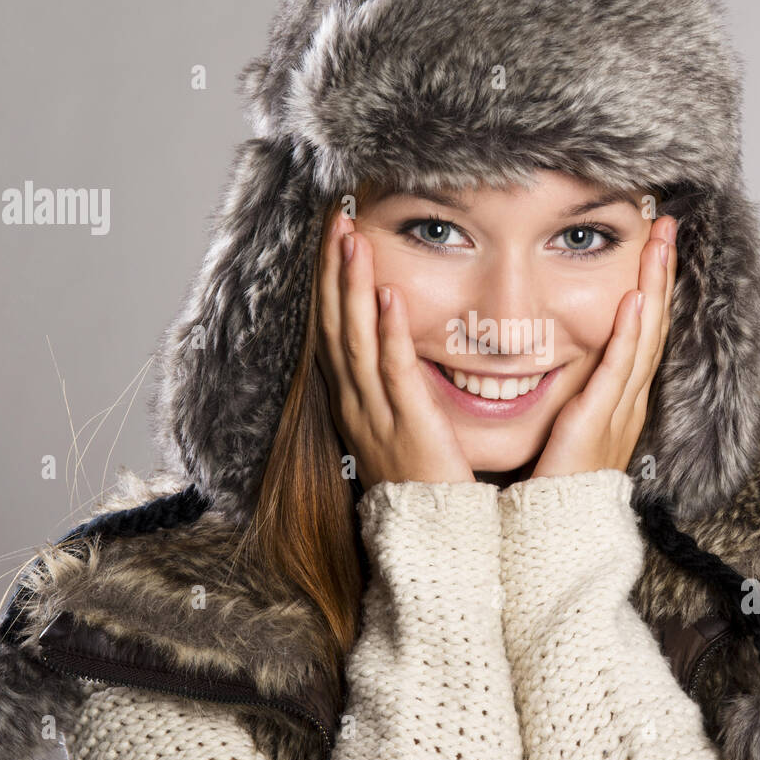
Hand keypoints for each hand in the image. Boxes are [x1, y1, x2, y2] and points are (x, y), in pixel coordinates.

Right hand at [315, 208, 475, 489]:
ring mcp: (377, 415)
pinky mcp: (408, 426)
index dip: (330, 282)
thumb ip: (394, 387)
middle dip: (334, 270)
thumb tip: (394, 347)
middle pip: (335, 324)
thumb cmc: (420, 483)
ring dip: (354, 287)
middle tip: (336, 219)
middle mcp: (355, 403)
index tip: (334, 238)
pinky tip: (391, 296)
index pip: (332, 329)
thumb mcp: (397, 427)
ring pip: (356, 340)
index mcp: (352, 401)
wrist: (429, 540)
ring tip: (353, 240)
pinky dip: (389, 332)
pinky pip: (394, 372)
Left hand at [530, 215, 677, 478]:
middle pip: (652, 324)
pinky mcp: (598, 421)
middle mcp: (628, 400)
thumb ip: (575, 393)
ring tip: (659, 244)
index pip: (643, 330)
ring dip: (653, 287)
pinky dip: (629, 334)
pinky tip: (635, 300)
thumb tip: (565, 360)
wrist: (561, 530)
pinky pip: (619, 370)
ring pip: (644, 336)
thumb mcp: (570, 426)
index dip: (652, 285)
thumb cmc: (559, 484)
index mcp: (622, 399)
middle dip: (661, 272)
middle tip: (668, 225)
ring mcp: (619, 409)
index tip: (655, 244)